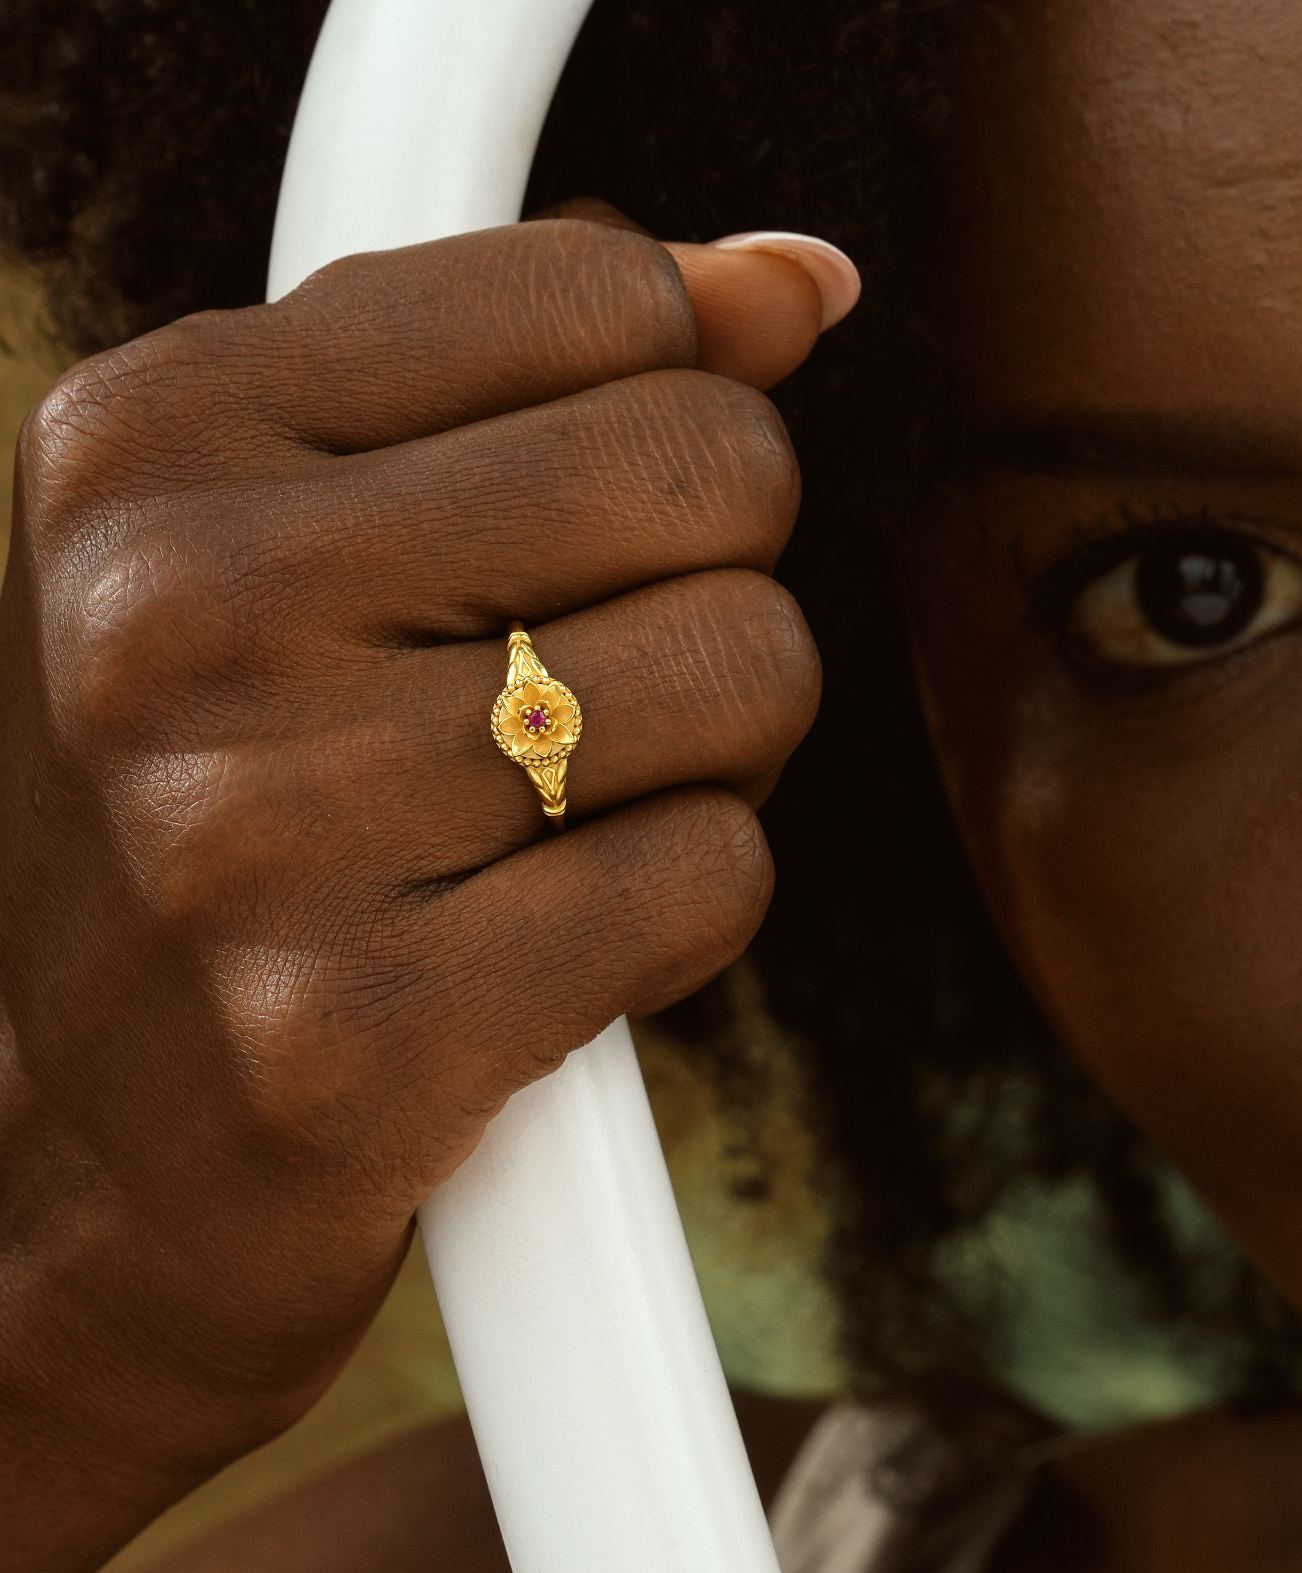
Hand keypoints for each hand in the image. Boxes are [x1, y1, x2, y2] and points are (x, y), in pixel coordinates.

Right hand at [0, 198, 852, 1572]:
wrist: (84, 1149)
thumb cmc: (233, 806)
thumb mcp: (319, 533)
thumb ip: (557, 375)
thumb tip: (804, 281)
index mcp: (160, 436)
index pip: (602, 291)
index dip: (661, 410)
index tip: (587, 516)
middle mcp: (182, 605)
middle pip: (713, 469)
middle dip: (717, 581)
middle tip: (600, 682)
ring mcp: (260, 822)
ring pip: (749, 671)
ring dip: (716, 751)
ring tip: (567, 810)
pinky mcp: (360, 1026)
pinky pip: (718, 873)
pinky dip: (688, 902)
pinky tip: (555, 935)